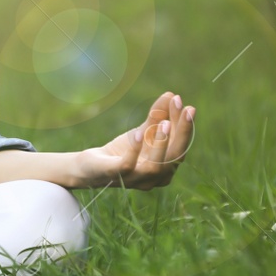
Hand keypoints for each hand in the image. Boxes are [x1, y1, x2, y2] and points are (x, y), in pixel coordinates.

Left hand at [72, 91, 194, 190]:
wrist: (90, 167)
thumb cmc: (121, 152)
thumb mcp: (142, 132)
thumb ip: (157, 117)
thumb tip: (172, 95)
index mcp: (165, 169)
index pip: (180, 148)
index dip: (185, 127)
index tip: (186, 105)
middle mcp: (154, 179)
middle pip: (175, 158)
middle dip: (182, 132)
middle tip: (184, 108)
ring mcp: (135, 179)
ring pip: (155, 166)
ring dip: (162, 143)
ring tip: (165, 122)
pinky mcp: (114, 175)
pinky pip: (127, 166)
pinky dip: (134, 149)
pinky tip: (138, 133)